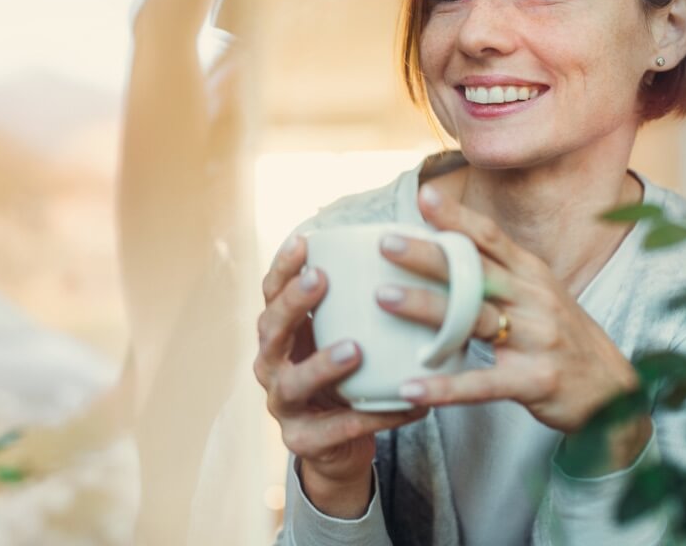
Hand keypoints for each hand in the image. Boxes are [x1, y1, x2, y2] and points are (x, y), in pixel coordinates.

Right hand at [254, 235, 428, 515]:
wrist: (340, 444)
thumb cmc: (347, 375)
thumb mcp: (346, 334)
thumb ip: (362, 302)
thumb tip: (414, 242)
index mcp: (280, 333)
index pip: (271, 294)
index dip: (283, 267)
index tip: (305, 241)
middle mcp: (272, 365)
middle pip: (271, 330)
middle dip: (292, 303)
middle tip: (319, 280)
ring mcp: (283, 405)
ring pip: (293, 383)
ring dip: (322, 364)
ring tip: (354, 349)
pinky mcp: (302, 442)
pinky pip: (338, 428)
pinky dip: (373, 416)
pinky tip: (405, 404)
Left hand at [374, 184, 642, 436]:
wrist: (613, 392)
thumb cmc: (563, 340)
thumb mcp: (540, 297)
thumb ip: (498, 277)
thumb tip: (444, 254)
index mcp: (533, 275)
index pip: (492, 238)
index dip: (458, 216)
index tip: (423, 195)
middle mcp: (536, 299)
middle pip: (476, 271)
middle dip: (430, 255)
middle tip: (386, 243)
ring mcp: (538, 339)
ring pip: (476, 319)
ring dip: (428, 308)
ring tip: (385, 298)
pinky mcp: (536, 381)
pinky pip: (483, 383)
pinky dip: (445, 387)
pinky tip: (410, 387)